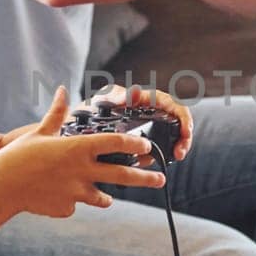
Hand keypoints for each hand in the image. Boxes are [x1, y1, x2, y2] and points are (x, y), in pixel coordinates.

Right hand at [0, 87, 164, 217]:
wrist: (1, 187)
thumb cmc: (18, 156)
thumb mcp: (39, 133)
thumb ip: (56, 114)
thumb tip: (61, 90)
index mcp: (78, 148)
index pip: (117, 143)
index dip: (135, 144)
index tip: (146, 146)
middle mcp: (83, 170)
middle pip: (124, 175)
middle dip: (146, 178)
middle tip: (161, 179)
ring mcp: (76, 192)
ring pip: (103, 197)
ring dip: (106, 196)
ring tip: (107, 197)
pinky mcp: (67, 208)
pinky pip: (75, 205)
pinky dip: (71, 202)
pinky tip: (56, 196)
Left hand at [78, 83, 193, 161]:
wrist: (70, 132)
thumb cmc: (85, 111)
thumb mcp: (99, 101)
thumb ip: (115, 96)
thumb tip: (136, 92)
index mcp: (140, 100)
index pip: (170, 103)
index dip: (182, 116)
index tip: (185, 131)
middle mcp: (146, 113)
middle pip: (175, 121)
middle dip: (183, 137)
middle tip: (180, 153)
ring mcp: (144, 130)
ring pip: (168, 137)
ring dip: (174, 148)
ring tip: (173, 159)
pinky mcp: (138, 146)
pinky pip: (154, 151)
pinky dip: (158, 157)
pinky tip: (154, 164)